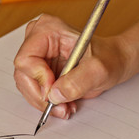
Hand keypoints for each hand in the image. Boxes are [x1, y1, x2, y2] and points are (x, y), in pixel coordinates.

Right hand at [14, 14, 136, 118]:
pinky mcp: (41, 71)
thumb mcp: (99, 69)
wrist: (115, 62)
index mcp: (48, 30)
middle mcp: (38, 41)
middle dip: (41, 96)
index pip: (26, 59)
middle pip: (23, 75)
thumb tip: (55, 95)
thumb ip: (78, 81)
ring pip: (27, 86)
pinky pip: (35, 91)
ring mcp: (38, 57)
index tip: (54, 91)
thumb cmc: (109, 58)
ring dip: (45, 102)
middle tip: (60, 108)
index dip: (38, 79)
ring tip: (66, 107)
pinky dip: (48, 103)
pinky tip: (64, 104)